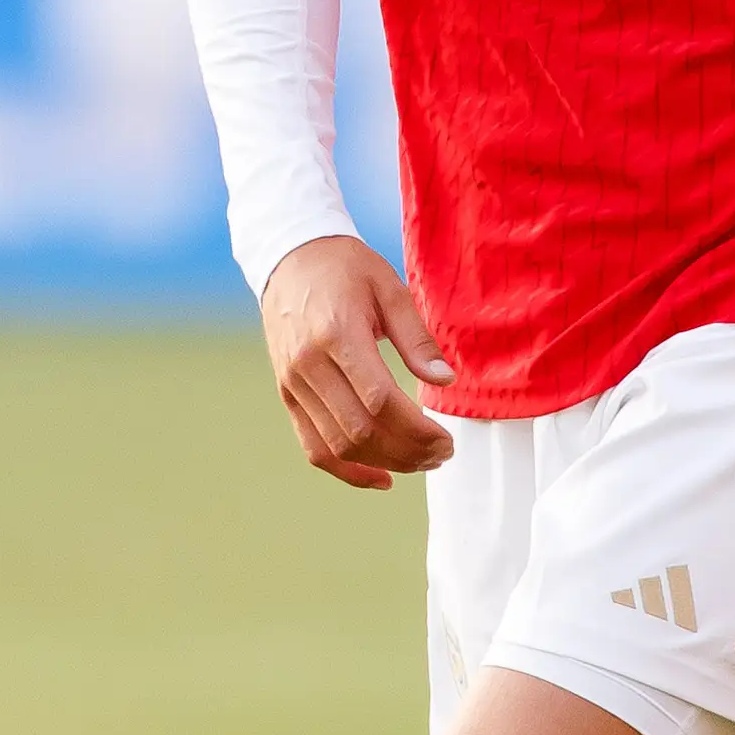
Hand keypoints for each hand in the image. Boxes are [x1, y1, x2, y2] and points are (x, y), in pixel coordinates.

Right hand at [259, 235, 456, 491]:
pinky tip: (382, 477)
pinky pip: (314, 447)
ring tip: (422, 462)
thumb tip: (445, 380)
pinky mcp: (288, 396)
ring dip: (385, 463)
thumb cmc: (346, 268)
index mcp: (338, 335)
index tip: (447, 438)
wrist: (290, 258)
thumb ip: (416, 337)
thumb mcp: (389, 289)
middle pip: (360, 429)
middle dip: (407, 451)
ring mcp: (293, 385)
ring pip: (339, 445)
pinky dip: (347, 470)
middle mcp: (309, 365)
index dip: (417, 429)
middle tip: (442, 454)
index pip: (379, 400)